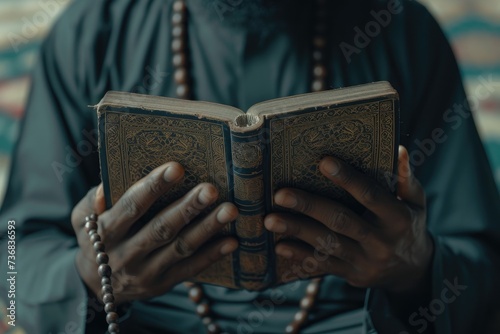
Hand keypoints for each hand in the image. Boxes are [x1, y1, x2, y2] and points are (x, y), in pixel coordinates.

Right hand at [72, 162, 237, 304]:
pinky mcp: (163, 283)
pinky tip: (232, 241)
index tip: (176, 167)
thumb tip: (106, 186)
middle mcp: (126, 254)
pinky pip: (190, 270)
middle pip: (161, 229)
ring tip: (230, 210)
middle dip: (187, 208)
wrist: (94, 285)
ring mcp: (146, 272)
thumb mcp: (81, 218)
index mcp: (106, 232)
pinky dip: (212, 255)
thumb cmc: (94, 238)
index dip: (153, 187)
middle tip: (211, 189)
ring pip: (180, 249)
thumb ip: (91, 201)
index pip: (131, 206)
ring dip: (207, 229)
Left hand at [264, 146, 433, 292]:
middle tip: (280, 194)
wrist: (413, 271)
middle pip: (341, 221)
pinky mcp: (352, 275)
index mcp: (398, 218)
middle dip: (309, 206)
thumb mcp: (416, 202)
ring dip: (297, 232)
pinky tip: (280, 246)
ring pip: (327, 245)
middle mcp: (381, 241)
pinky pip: (324, 266)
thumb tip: (398, 149)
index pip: (370, 195)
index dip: (347, 179)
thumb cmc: (409, 225)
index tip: (323, 162)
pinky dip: (301, 257)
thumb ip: (406, 179)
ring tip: (270, 220)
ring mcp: (365, 261)